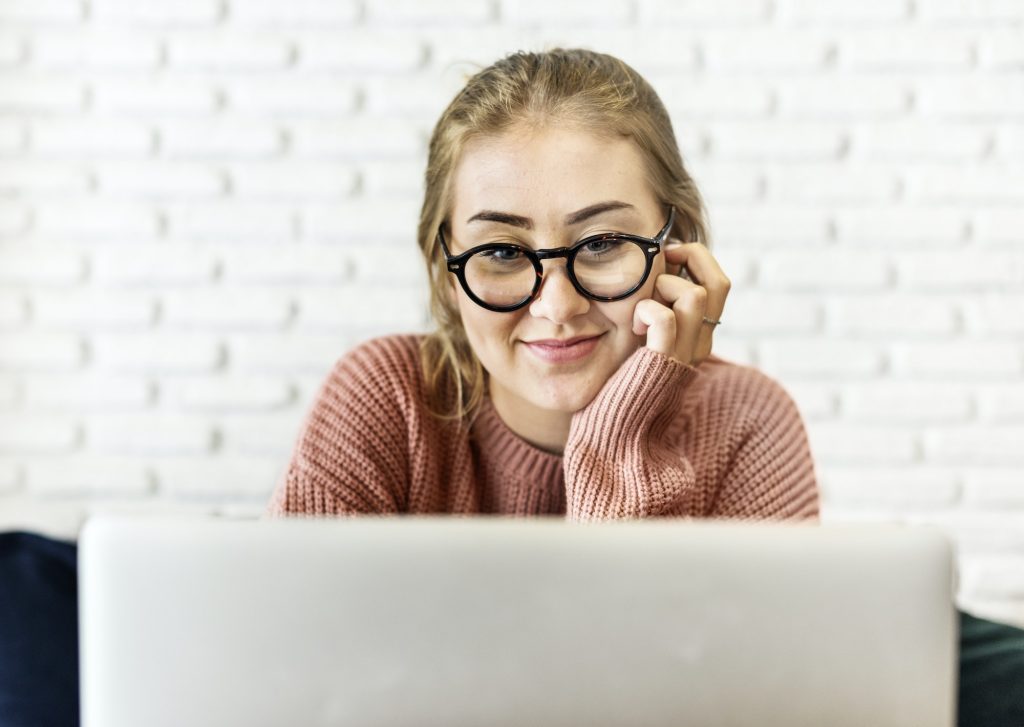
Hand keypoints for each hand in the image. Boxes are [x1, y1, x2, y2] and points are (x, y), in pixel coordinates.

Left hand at [631, 240, 730, 365]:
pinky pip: (666, 318)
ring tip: (641, 304)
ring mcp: (684, 354)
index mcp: (699, 334)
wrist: (617, 422)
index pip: (719, 283)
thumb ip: (658, 307)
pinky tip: (633, 325)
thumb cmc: (623, 375)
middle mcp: (700, 343)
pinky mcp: (662, 362)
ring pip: (695, 295)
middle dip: (690, 257)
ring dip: (663, 286)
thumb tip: (655, 268)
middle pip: (719, 283)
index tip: (667, 255)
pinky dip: (646, 309)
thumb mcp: (648, 335)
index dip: (697, 259)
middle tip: (661, 261)